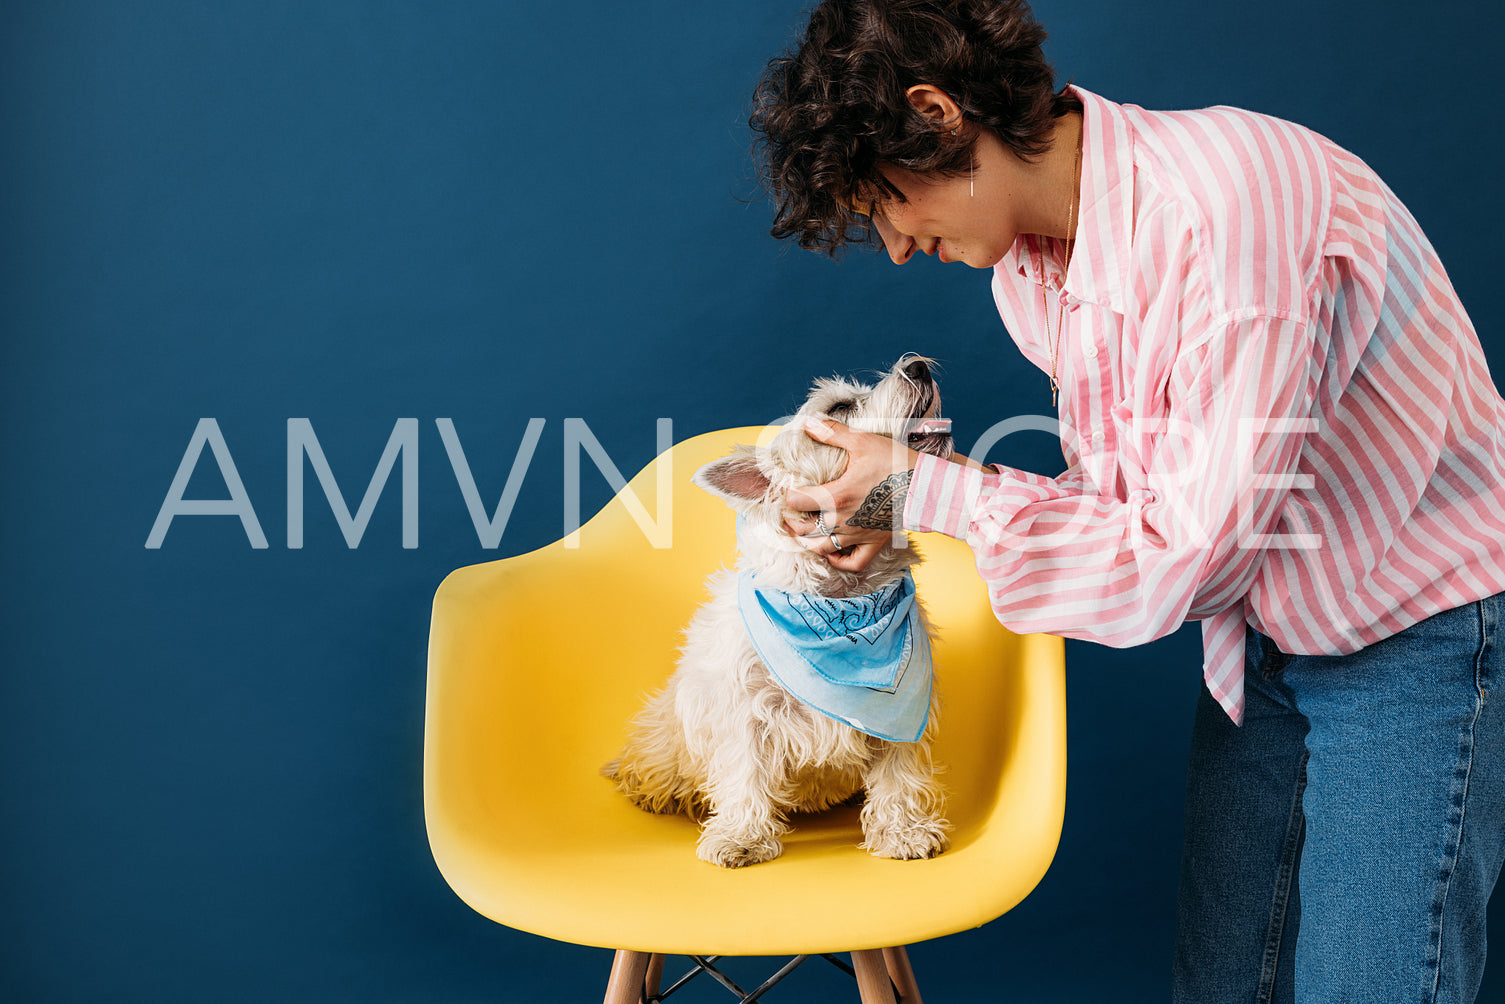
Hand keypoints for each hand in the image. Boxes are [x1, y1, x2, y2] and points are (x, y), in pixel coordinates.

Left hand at [784, 419, 920, 571]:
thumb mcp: (862, 441)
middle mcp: (842, 520)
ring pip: (822, 549)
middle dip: (792, 521)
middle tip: (790, 513)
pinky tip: (833, 553)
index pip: (796, 501)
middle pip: (803, 530)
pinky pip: (853, 563)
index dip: (787, 495)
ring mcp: (857, 535)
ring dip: (808, 542)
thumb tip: (808, 422)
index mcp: (835, 496)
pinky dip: (839, 561)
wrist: (926, 486)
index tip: (788, 490)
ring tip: (804, 533)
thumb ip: (832, 433)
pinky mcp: (874, 543)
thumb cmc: (894, 462)